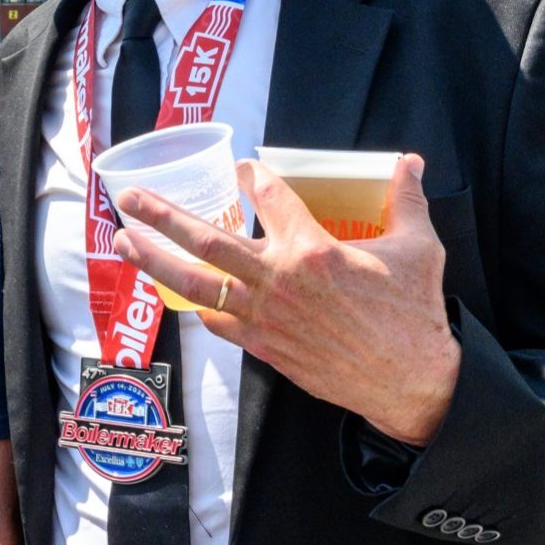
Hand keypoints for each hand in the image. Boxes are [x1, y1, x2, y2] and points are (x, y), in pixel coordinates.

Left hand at [113, 153, 460, 444]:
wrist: (408, 381)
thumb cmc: (413, 313)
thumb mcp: (419, 248)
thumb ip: (408, 201)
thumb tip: (411, 163)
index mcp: (312, 248)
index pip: (271, 197)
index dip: (254, 177)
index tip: (242, 168)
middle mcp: (277, 279)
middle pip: (206, 238)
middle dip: (161, 215)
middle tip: (129, 198)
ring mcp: (264, 315)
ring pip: (196, 283)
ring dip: (154, 261)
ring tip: (125, 243)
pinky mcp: (262, 345)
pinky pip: (217, 321)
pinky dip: (198, 305)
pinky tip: (183, 294)